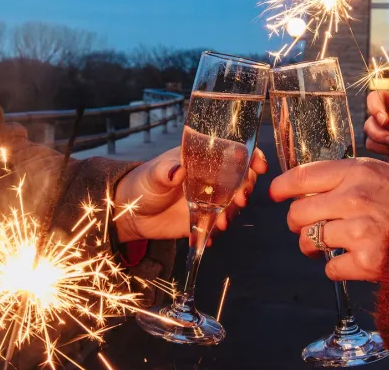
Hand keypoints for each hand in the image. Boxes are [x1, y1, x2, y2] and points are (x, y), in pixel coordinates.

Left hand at [113, 146, 267, 242]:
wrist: (130, 214)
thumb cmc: (141, 183)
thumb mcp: (153, 175)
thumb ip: (165, 171)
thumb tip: (177, 170)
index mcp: (202, 158)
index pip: (234, 151)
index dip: (250, 156)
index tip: (258, 166)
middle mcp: (211, 177)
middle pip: (241, 178)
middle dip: (246, 188)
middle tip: (239, 200)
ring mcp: (210, 199)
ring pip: (234, 203)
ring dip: (233, 213)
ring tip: (220, 223)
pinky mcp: (204, 219)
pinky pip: (220, 224)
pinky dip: (217, 231)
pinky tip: (208, 237)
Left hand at [270, 157, 388, 281]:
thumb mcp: (377, 174)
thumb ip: (342, 177)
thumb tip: (301, 188)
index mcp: (357, 172)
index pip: (302, 176)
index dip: (281, 187)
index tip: (274, 193)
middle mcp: (355, 198)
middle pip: (297, 212)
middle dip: (296, 223)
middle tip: (306, 226)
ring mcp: (360, 230)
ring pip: (308, 240)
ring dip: (313, 247)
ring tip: (329, 245)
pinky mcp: (366, 261)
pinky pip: (329, 269)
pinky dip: (336, 269)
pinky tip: (352, 260)